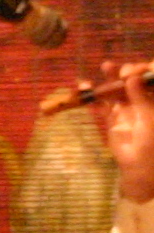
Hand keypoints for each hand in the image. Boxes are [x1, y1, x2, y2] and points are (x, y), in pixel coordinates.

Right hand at [98, 58, 153, 204]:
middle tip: (123, 74)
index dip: (145, 70)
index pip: (150, 78)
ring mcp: (126, 108)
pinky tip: (85, 88)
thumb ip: (140, 97)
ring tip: (107, 66)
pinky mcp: (112, 118)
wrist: (139, 165)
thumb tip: (131, 77)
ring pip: (117, 88)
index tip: (139, 70)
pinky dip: (93, 96)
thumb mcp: (149, 117)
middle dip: (128, 72)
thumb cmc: (151, 141)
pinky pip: (101, 104)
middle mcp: (142, 100)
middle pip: (133, 80)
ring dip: (111, 77)